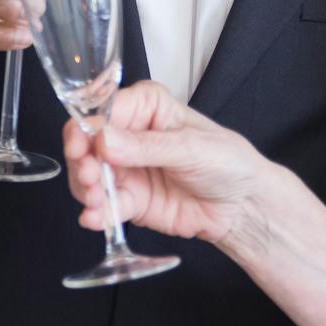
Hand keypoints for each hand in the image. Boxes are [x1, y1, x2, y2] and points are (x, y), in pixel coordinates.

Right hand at [63, 81, 273, 250]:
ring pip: (89, 176)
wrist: (244, 206)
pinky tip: (95, 218)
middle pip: (88, 143)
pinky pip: (105, 206)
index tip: (82, 145)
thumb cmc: (227, 161)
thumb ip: (145, 146)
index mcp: (145, 107)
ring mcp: (127, 170)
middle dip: (82, 160)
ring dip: (85, 188)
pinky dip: (95, 213)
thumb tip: (103, 140)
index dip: (87, 127)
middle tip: (89, 176)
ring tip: (94, 200)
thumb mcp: (190, 147)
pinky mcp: (130, 201)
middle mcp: (129, 135)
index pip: (104, 110)